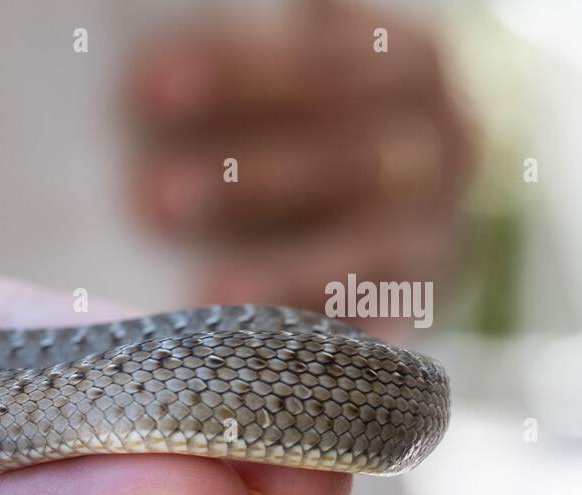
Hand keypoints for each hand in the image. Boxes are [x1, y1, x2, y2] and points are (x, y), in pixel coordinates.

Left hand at [123, 0, 474, 312]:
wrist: (397, 202)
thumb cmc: (306, 126)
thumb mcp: (290, 86)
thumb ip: (242, 73)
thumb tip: (142, 78)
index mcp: (407, 63)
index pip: (329, 58)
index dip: (244, 75)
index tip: (154, 90)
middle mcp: (438, 143)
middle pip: (349, 157)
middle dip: (251, 178)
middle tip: (154, 197)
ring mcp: (436, 227)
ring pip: (366, 248)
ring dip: (283, 272)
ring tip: (205, 293)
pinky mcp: (422, 301)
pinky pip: (380, 324)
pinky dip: (326, 336)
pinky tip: (267, 350)